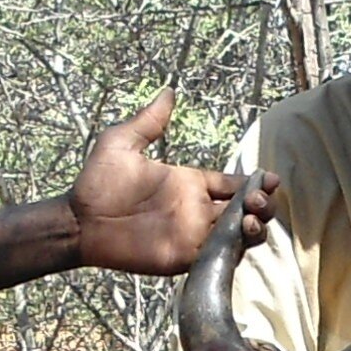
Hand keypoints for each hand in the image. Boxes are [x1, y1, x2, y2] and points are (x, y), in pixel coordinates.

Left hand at [70, 90, 273, 275]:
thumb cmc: (98, 182)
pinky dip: (235, 250)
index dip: (255, 182)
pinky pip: (219, 258)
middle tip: (257, 200)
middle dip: (261, 204)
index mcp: (189, 183)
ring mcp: (193, 235)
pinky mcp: (185, 258)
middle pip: (245, 210)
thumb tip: (168, 91)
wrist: (80, 221)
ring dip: (254, 228)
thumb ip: (148, 121)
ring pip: (239, 235)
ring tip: (251, 219)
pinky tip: (238, 238)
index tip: (270, 178)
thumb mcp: (122, 143)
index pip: (232, 184)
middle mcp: (197, 209)